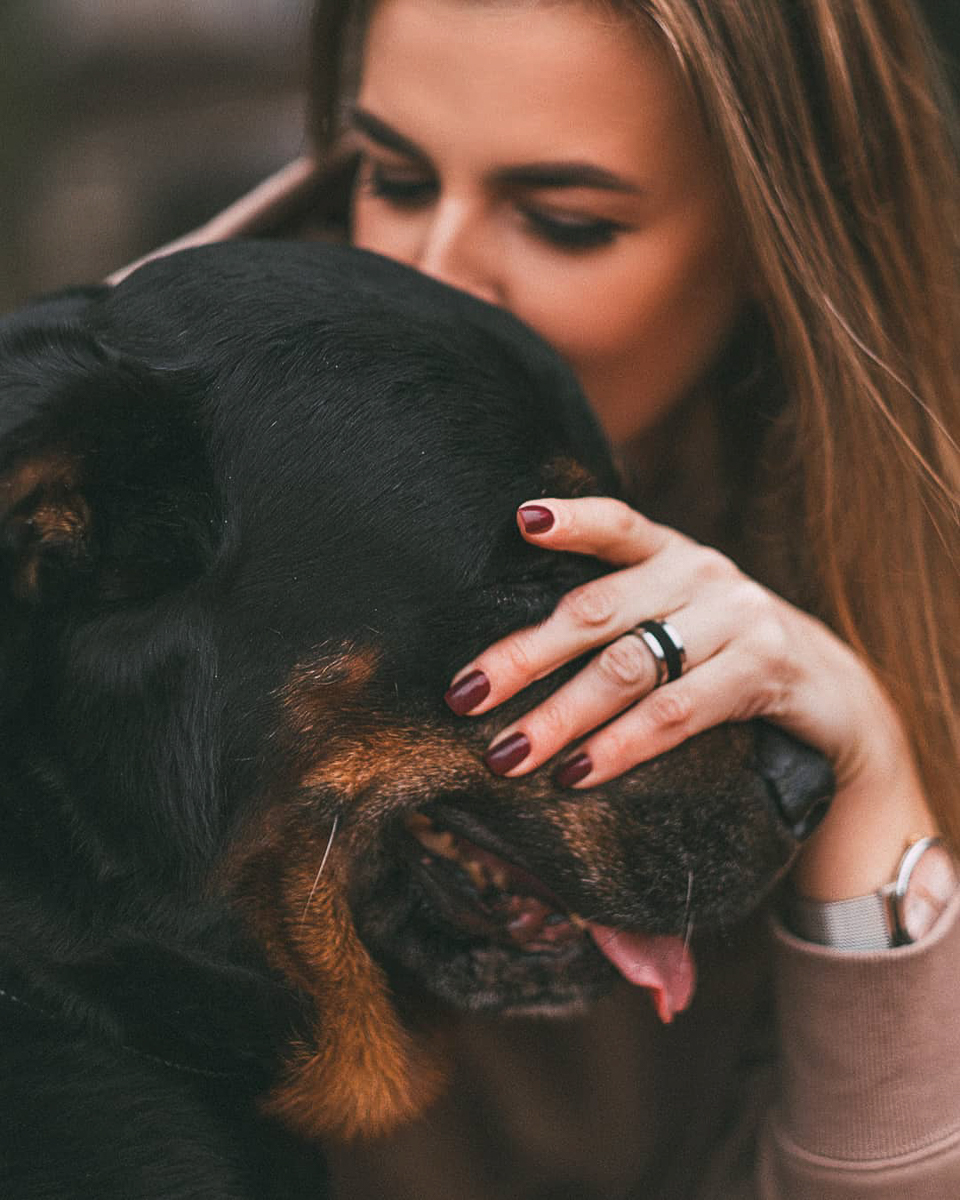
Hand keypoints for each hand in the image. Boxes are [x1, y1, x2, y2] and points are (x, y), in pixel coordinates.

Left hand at [446, 497, 936, 899]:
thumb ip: (616, 618)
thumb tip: (506, 668)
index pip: (616, 524)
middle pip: (596, 611)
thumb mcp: (674, 616)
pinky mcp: (763, 669)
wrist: (830, 690)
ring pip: (628, 668)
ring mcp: (736, 617)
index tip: (521, 521)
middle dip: (523, 658)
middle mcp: (700, 573)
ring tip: (507, 754)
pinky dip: (619, 747)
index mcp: (668, 554)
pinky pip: (675, 713)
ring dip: (559, 717)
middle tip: (464, 698)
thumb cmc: (719, 654)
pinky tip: (576, 774)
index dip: (572, 520)